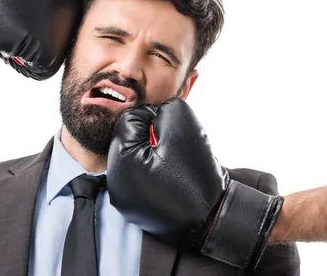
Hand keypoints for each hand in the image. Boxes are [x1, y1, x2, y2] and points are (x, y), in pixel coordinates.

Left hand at [107, 98, 282, 270]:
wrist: (212, 218)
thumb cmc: (196, 173)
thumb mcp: (183, 126)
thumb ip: (164, 109)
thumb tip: (153, 113)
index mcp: (121, 157)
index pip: (131, 118)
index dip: (157, 121)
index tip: (174, 136)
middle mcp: (114, 179)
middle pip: (131, 139)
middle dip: (153, 138)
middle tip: (176, 153)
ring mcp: (122, 196)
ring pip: (136, 157)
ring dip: (154, 156)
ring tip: (175, 169)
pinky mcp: (132, 207)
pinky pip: (140, 177)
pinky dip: (155, 174)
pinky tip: (171, 182)